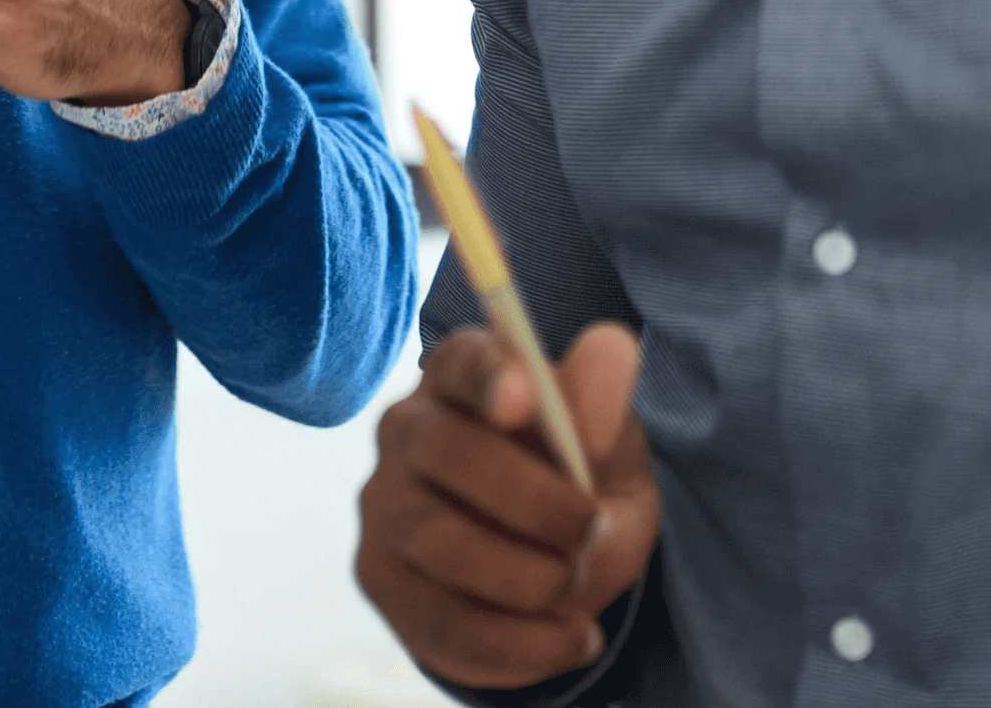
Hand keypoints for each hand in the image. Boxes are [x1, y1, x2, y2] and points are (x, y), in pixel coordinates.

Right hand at [356, 320, 656, 689]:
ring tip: (576, 584)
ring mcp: (384, 505)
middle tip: (589, 528)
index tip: (525, 398)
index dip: (490, 376)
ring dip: (529, 577)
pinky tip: (571, 636)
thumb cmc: (578, 488)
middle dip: (532, 500)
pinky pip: (444, 620)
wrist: (555, 577)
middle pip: (446, 450)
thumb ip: (605, 408)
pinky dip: (522, 642)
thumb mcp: (610, 452)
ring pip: (442, 542)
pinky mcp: (378, 577)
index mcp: (462, 376)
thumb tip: (612, 347)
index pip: (463, 360)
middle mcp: (407, 429)